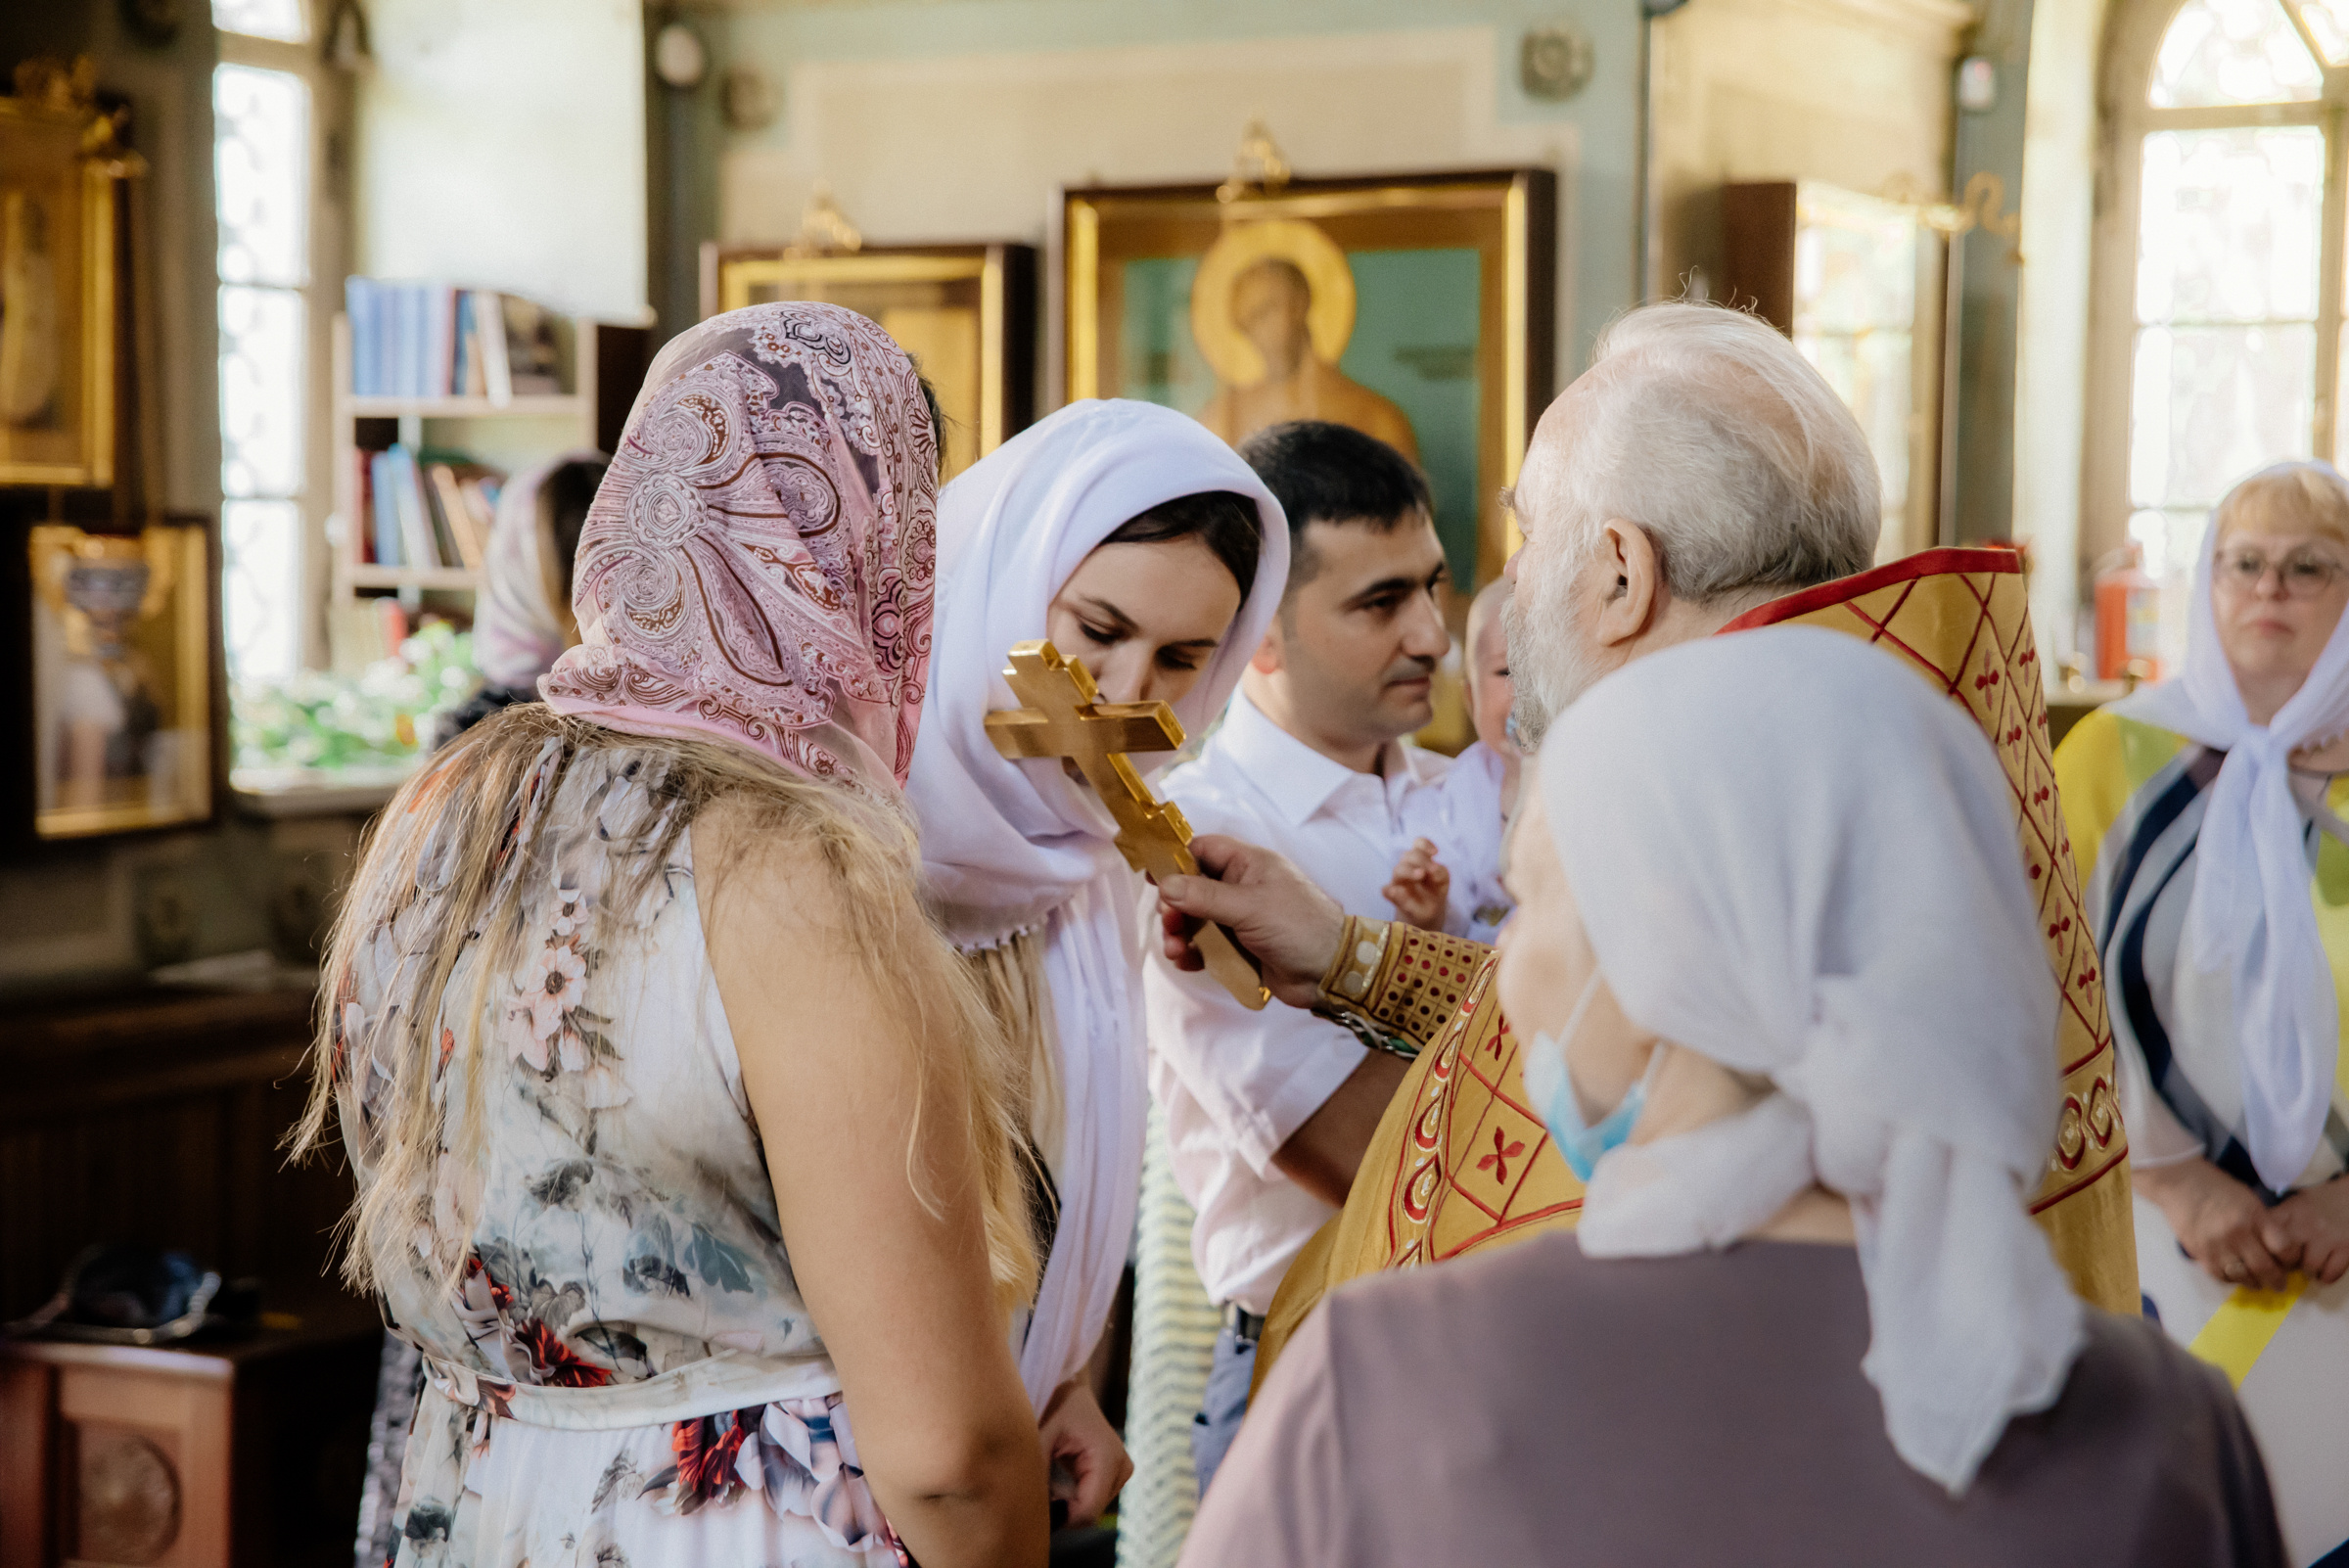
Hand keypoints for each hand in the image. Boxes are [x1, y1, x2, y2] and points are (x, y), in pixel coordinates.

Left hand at [1037, 1378, 1129, 1527]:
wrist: (1067, 1385)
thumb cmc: (1051, 1405)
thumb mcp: (1039, 1438)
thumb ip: (1037, 1477)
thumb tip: (1031, 1513)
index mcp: (1107, 1456)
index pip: (1087, 1512)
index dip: (1059, 1519)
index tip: (1033, 1512)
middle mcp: (1121, 1466)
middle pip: (1089, 1513)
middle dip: (1061, 1510)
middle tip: (1035, 1491)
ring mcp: (1122, 1470)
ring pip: (1091, 1508)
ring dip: (1066, 1503)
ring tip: (1045, 1481)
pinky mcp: (1116, 1471)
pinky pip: (1092, 1498)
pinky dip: (1072, 1497)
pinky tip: (1055, 1482)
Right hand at [1157, 835, 1346, 1008]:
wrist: (1332, 972)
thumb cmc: (1299, 926)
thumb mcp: (1249, 906)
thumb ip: (1205, 896)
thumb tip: (1165, 885)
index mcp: (1249, 865)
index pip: (1203, 850)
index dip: (1176, 859)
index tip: (1153, 876)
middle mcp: (1241, 888)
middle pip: (1192, 888)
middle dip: (1175, 906)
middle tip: (1169, 922)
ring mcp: (1239, 919)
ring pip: (1195, 920)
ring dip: (1180, 933)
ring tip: (1176, 950)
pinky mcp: (1239, 948)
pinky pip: (1206, 946)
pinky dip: (1193, 953)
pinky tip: (1186, 962)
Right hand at [1382, 838, 1450, 931]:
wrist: (1427, 918)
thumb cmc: (1434, 896)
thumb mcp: (1443, 885)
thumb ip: (1440, 876)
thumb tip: (1431, 870)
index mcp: (1420, 862)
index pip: (1418, 844)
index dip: (1425, 844)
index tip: (1435, 853)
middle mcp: (1407, 868)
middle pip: (1408, 855)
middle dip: (1420, 859)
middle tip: (1432, 869)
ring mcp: (1399, 882)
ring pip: (1398, 869)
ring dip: (1409, 871)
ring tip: (1421, 875)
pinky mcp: (1393, 897)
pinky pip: (1386, 891)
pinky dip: (1390, 891)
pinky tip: (1396, 893)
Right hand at [2136, 1157, 2290, 1289]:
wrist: (2179, 1183)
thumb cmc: (2217, 1187)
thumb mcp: (2249, 1199)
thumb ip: (2263, 1222)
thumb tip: (2276, 1248)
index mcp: (2254, 1216)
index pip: (2283, 1247)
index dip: (2291, 1259)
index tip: (2290, 1263)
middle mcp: (2238, 1233)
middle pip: (2264, 1267)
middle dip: (2276, 1280)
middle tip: (2279, 1284)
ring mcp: (2217, 1245)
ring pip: (2243, 1276)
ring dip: (2254, 1283)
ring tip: (2257, 1282)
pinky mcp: (2200, 1252)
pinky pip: (2220, 1275)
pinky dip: (2231, 1279)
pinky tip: (2234, 1275)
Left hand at [2261, 1176, 2348, 1284]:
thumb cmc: (2320, 1202)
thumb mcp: (2294, 1204)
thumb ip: (2277, 1220)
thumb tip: (2254, 1242)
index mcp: (2289, 1212)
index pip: (2264, 1234)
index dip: (2261, 1250)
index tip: (2264, 1256)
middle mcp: (2305, 1224)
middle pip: (2283, 1255)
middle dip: (2283, 1265)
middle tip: (2287, 1266)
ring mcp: (2326, 1237)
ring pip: (2307, 1267)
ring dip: (2307, 1271)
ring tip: (2309, 1267)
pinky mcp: (2345, 1247)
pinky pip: (2329, 1273)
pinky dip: (2326, 1277)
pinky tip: (2325, 1270)